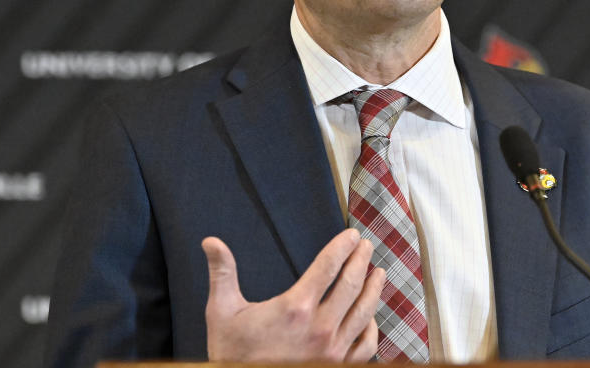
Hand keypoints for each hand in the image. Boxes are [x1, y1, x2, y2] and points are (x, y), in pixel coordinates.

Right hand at [201, 228, 383, 361]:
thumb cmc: (231, 354)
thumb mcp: (221, 312)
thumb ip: (222, 273)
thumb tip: (211, 241)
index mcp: (295, 308)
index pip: (328, 267)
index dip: (342, 247)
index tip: (352, 235)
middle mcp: (320, 328)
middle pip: (351, 285)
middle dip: (361, 261)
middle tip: (366, 246)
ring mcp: (331, 352)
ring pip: (364, 313)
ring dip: (374, 289)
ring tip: (379, 273)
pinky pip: (365, 348)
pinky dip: (372, 330)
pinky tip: (371, 318)